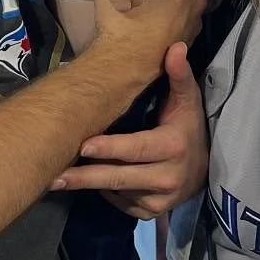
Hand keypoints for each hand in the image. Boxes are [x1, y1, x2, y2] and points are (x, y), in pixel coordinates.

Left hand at [56, 32, 208, 213]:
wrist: (206, 168)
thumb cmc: (188, 126)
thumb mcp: (187, 99)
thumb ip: (179, 74)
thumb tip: (175, 46)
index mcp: (173, 146)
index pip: (137, 148)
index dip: (110, 148)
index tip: (83, 146)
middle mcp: (168, 177)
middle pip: (120, 177)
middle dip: (85, 177)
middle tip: (54, 175)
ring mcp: (160, 199)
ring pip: (116, 191)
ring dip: (90, 184)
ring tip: (60, 178)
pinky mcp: (151, 213)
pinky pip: (120, 204)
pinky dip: (104, 193)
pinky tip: (90, 182)